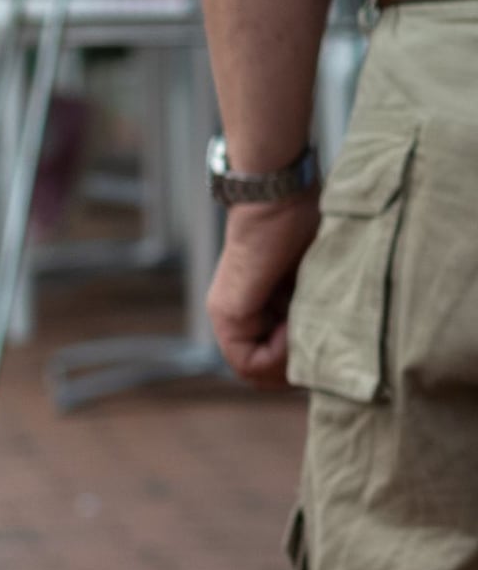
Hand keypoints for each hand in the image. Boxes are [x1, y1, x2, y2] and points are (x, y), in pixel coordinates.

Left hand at [212, 197, 316, 391]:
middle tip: (327, 346)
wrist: (279, 195)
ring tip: (315, 332)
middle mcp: (235, 318)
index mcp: (256, 310)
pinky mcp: (229, 312)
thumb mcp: (320, 282)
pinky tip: (299, 328)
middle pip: (264, 375)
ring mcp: (228, 316)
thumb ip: (319, 313)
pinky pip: (249, 360)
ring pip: (257, 372)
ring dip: (292, 362)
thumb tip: (341, 351)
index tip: (330, 340)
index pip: (272, 364)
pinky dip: (280, 356)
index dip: (303, 364)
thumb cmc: (307, 224)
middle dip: (300, 369)